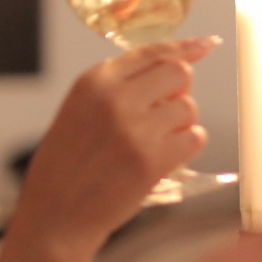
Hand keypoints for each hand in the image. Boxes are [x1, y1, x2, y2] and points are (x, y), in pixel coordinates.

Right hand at [17, 39, 217, 251]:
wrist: (55, 216)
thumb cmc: (66, 167)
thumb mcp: (78, 112)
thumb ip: (117, 88)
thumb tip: (171, 67)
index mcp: (93, 81)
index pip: (152, 52)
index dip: (185, 48)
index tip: (206, 45)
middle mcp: (115, 98)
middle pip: (179, 73)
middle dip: (180, 91)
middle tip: (165, 113)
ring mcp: (135, 128)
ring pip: (189, 107)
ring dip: (182, 124)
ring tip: (156, 143)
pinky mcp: (151, 160)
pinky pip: (195, 137)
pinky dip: (187, 147)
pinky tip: (166, 158)